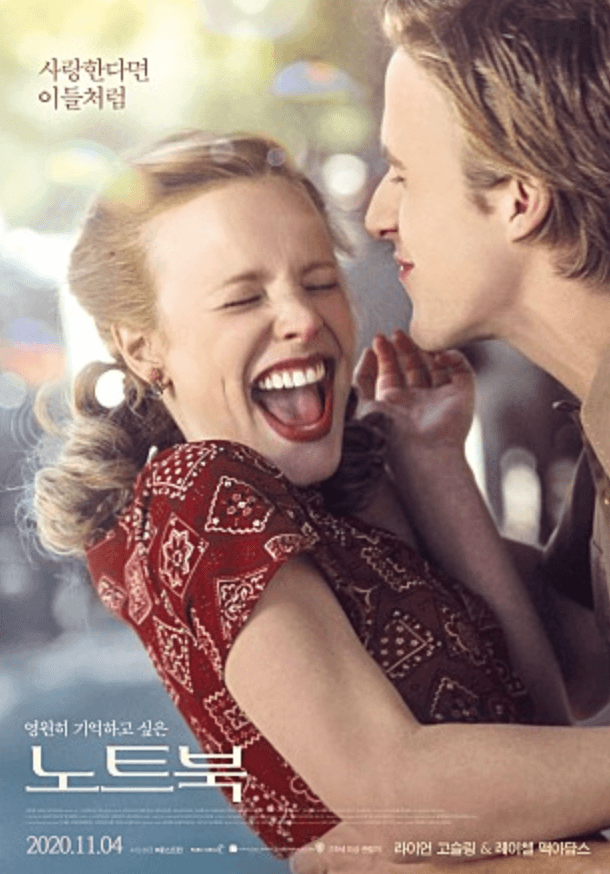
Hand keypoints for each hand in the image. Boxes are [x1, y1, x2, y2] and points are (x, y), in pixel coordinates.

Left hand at [354, 331, 474, 458]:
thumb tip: (367, 353)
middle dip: (403, 348)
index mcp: (394, 406)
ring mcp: (441, 399)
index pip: (391, 374)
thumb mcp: (361, 404)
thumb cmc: (386, 435)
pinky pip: (462, 370)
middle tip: (395, 333)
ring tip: (413, 335)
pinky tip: (438, 353)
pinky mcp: (463, 396)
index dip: (385, 356)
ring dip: (426, 348)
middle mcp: (418, 403)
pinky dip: (453, 357)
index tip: (378, 340)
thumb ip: (359, 379)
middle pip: (412, 367)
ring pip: (436, 365)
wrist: (418, 452)